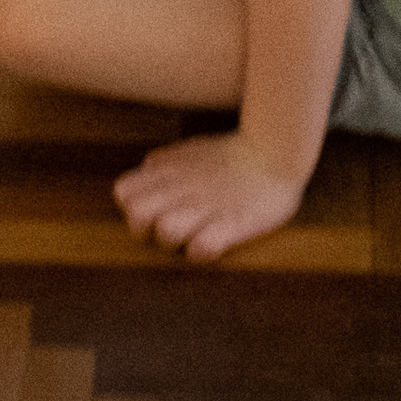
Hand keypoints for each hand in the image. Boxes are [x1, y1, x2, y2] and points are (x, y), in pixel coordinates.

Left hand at [115, 130, 308, 262]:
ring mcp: (207, 207)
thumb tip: (145, 168)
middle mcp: (183, 189)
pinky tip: (212, 244)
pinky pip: (203, 247)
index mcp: (170, 172)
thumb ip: (165, 162)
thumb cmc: (231, 155)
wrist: (276, 150)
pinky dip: (202, 250)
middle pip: (136, 217)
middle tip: (170, 228)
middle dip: (146, 230)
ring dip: (174, 240)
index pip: (124, 193)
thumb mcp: (191, 149)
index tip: (153, 210)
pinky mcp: (233, 223)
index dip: (133, 206)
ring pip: (165, 232)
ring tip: (193, 235)